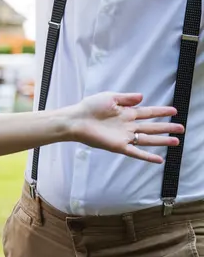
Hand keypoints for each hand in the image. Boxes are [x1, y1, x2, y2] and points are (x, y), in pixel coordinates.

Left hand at [67, 92, 181, 161]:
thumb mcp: (110, 97)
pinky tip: (159, 159)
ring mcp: (124, 136)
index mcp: (126, 112)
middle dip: (166, 127)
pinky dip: (147, 156)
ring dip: (162, 140)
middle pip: (152, 127)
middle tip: (181, 128)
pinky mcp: (118, 146)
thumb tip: (143, 97)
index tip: (174, 111)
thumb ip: (126, 98)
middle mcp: (128, 125)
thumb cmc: (89, 107)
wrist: (76, 120)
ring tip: (176, 141)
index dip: (161, 112)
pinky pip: (136, 152)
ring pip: (148, 139)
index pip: (148, 112)